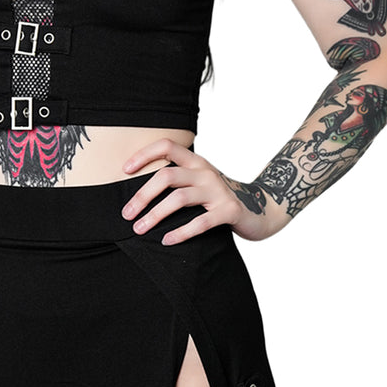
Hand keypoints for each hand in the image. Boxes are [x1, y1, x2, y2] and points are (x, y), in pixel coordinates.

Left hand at [121, 139, 279, 244]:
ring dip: (155, 215)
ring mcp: (217, 190)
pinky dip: (181, 232)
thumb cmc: (219, 196)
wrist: (262, 209)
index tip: (124, 170)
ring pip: (179, 198)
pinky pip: (201, 222)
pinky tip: (167, 240)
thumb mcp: (198, 181)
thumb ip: (177, 179)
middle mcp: (205, 172)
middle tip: (126, 214)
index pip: (166, 146)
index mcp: (196, 161)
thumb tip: (136, 192)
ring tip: (140, 229)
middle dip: (142, 195)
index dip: (144, 154)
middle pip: (166, 176)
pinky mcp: (229, 210)